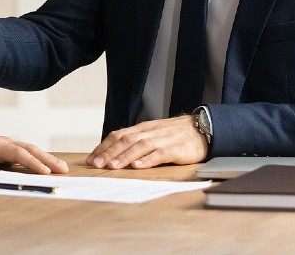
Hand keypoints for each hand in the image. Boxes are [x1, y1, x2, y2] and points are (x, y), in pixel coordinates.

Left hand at [0, 130, 68, 174]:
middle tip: (64, 170)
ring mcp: (7, 146)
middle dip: (47, 159)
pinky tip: (50, 167)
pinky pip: (26, 155)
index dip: (31, 162)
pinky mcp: (8, 152)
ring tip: (63, 169)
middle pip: (29, 149)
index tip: (44, 171)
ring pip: (30, 150)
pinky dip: (39, 160)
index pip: (16, 152)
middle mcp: (3, 143)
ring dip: (46, 159)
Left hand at [86, 115, 207, 168]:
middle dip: (109, 152)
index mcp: (142, 129)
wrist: (204, 127)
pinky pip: (160, 153)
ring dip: (124, 156)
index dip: (103, 146)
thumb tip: (115, 153)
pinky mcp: (177, 148)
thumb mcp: (153, 134)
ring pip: (140, 146)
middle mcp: (150, 132)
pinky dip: (148, 159)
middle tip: (95, 164)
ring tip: (112, 166)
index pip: (118, 135)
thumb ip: (137, 140)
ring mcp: (163, 139)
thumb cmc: (176, 134)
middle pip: (125, 140)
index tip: (90, 158)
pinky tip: (138, 166)